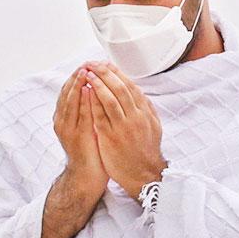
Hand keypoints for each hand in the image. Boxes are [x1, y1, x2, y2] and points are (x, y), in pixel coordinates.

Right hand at [52, 66, 105, 178]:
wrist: (87, 176)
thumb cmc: (91, 151)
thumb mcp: (88, 126)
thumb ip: (88, 110)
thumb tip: (94, 92)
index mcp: (66, 117)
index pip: (69, 92)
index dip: (76, 77)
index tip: (86, 64)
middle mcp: (63, 121)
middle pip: (67, 93)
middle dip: (76, 77)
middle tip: (85, 63)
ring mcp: (67, 129)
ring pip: (70, 101)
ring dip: (78, 85)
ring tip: (85, 71)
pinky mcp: (76, 136)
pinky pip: (79, 115)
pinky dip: (83, 101)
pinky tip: (88, 91)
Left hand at [84, 64, 166, 191]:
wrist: (143, 174)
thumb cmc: (145, 151)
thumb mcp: (153, 127)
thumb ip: (147, 110)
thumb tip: (140, 94)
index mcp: (145, 113)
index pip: (131, 86)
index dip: (117, 73)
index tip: (106, 63)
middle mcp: (136, 117)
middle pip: (120, 88)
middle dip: (105, 73)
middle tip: (93, 63)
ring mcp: (123, 127)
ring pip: (110, 98)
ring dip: (97, 83)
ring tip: (86, 73)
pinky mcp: (111, 136)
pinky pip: (100, 114)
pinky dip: (92, 101)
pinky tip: (85, 91)